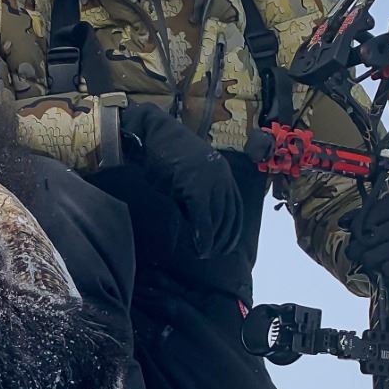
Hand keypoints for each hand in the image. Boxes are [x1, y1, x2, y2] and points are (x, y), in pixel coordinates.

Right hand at [119, 101, 242, 258]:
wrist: (152, 134)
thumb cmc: (164, 155)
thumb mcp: (186, 176)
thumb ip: (196, 194)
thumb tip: (197, 220)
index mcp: (223, 174)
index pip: (235, 208)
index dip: (232, 231)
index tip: (226, 246)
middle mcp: (221, 177)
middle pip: (229, 216)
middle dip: (224, 239)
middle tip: (213, 255)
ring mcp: (210, 181)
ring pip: (219, 219)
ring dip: (213, 241)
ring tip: (203, 254)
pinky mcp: (195, 186)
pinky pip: (203, 217)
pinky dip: (203, 236)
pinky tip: (199, 248)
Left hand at [343, 190, 388, 296]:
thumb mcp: (384, 221)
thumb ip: (363, 219)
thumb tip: (344, 222)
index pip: (387, 206)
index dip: (366, 220)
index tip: (356, 231)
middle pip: (388, 229)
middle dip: (365, 243)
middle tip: (353, 252)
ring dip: (375, 257)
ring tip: (367, 260)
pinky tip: (385, 268)